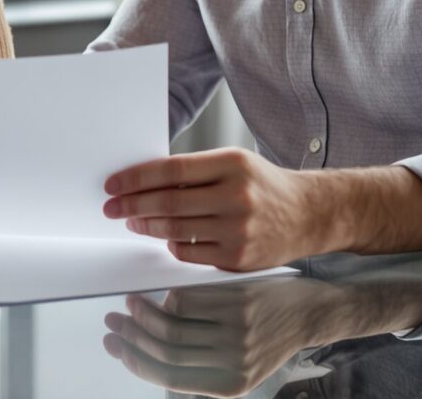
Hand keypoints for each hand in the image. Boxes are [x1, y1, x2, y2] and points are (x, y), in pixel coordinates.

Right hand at [101, 279, 345, 396]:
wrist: (311, 313)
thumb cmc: (268, 336)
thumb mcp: (239, 365)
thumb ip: (200, 364)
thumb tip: (144, 351)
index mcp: (228, 385)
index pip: (167, 377)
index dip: (134, 361)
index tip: (115, 345)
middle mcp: (232, 361)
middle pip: (165, 349)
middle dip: (131, 335)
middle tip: (114, 321)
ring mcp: (236, 330)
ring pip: (172, 323)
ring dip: (143, 312)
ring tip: (132, 302)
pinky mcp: (238, 302)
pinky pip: (189, 298)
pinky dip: (168, 295)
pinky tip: (163, 292)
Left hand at [103, 148, 324, 270]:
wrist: (310, 214)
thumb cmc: (263, 186)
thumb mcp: (235, 164)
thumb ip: (195, 171)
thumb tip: (142, 181)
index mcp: (233, 163)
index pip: (171, 169)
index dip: (136, 178)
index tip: (113, 184)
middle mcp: (237, 195)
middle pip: (169, 201)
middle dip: (132, 205)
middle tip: (111, 207)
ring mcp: (239, 229)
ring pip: (175, 229)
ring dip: (146, 226)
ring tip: (132, 221)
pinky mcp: (238, 258)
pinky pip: (189, 253)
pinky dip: (171, 245)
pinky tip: (165, 237)